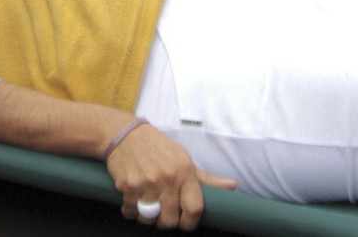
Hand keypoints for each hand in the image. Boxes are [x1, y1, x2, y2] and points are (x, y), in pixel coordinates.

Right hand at [106, 122, 234, 228]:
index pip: (195, 209)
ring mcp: (147, 182)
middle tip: (162, 211)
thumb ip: (206, 179)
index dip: (190, 222)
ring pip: (150, 219)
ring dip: (147, 217)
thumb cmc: (158, 147)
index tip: (184, 221)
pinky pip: (131, 212)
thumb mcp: (183, 159)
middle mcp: (167, 178)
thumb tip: (232, 186)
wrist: (125, 133)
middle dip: (166, 221)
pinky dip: (130, 210)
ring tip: (147, 203)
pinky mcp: (128, 186)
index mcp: (184, 171)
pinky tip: (133, 198)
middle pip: (171, 220)